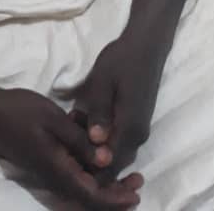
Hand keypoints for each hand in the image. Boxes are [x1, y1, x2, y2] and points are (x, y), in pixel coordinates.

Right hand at [0, 85, 142, 208]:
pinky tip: (94, 145)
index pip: (92, 196)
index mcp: (58, 170)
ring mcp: (47, 169)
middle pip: (89, 195)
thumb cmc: (20, 112)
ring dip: (104, 178)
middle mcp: (54, 176)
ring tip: (123, 163)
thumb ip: (80, 141)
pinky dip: (88, 165)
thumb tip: (105, 160)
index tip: (137, 192)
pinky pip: (71, 171)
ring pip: (82, 183)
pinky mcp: (44, 160)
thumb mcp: (54, 120)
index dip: (116, 198)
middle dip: (116, 191)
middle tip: (138, 178)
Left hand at [72, 33, 162, 184]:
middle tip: (67, 133)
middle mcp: (138, 137)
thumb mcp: (104, 81)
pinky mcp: (136, 124)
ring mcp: (139, 132)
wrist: (146, 46)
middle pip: (112, 163)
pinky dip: (101, 138)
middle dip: (88, 156)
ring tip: (74, 121)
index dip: (88, 166)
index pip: (110, 164)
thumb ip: (100, 112)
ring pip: (115, 153)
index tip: (67, 152)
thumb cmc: (122, 60)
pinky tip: (85, 120)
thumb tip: (95, 142)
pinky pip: (118, 142)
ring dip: (93, 146)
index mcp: (130, 128)